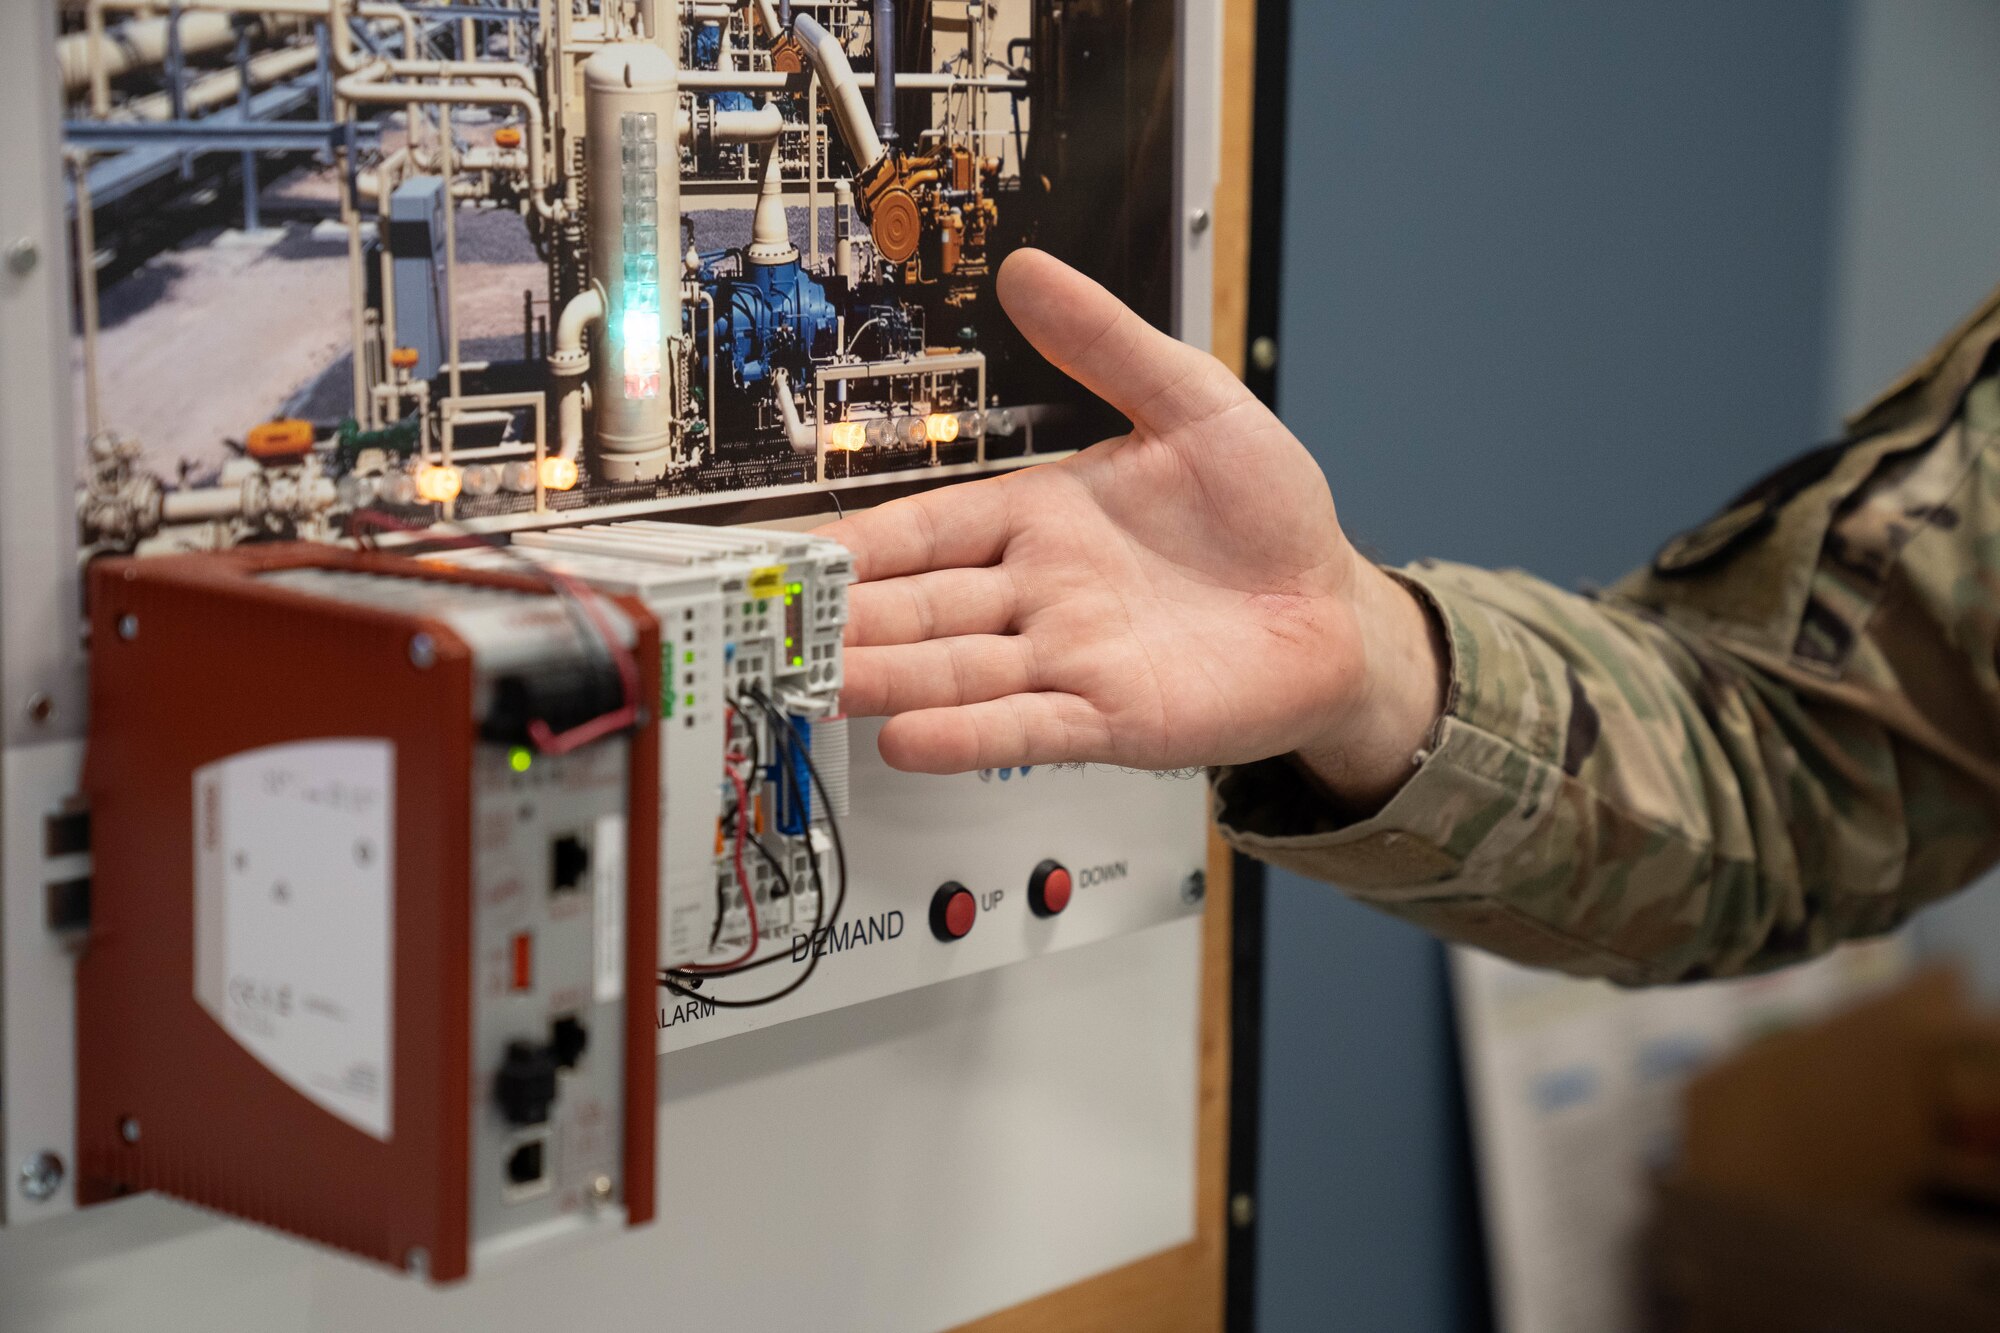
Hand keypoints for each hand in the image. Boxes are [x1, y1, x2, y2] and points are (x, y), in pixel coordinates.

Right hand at [816, 249, 1445, 807]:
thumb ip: (1108, 343)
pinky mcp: (1111, 718)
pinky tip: (908, 738)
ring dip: (885, 679)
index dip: (857, 542)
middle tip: (769, 627)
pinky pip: (1026, 727)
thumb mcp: (1192, 402)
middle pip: (919, 607)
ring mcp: (1069, 660)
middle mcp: (1040, 594)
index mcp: (1041, 518)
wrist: (1333, 610)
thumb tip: (1030, 270)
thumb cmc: (1268, 513)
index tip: (791, 551)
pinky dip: (968, 736)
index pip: (924, 529)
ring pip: (957, 670)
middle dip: (845, 619)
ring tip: (815, 684)